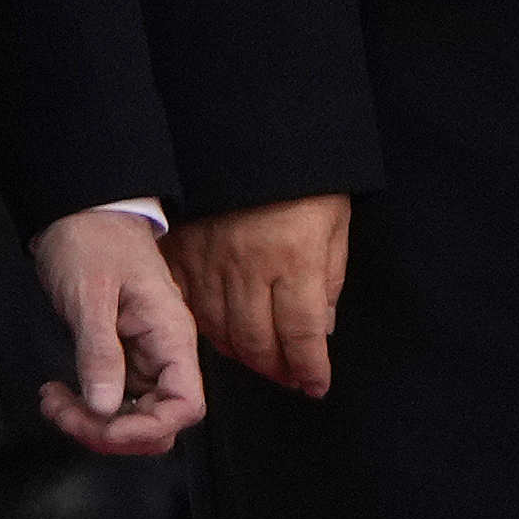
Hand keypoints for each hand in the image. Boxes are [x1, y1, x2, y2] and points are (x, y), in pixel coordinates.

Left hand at [28, 210, 207, 455]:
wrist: (77, 211)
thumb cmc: (92, 238)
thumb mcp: (91, 294)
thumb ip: (99, 352)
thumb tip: (106, 406)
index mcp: (170, 335)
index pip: (185, 405)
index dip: (149, 427)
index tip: (106, 423)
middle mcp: (162, 352)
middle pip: (156, 422)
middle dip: (110, 431)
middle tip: (68, 414)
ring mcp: (141, 357)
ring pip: (130, 417)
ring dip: (91, 424)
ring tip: (55, 403)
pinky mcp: (118, 357)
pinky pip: (110, 400)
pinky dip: (84, 407)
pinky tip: (59, 394)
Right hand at [175, 192, 349, 398]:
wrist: (252, 132)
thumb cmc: (303, 177)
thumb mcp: (335, 221)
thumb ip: (330, 278)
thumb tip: (323, 329)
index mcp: (294, 258)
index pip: (302, 335)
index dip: (310, 369)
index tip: (316, 385)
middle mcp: (249, 267)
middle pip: (257, 343)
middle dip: (277, 370)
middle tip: (291, 378)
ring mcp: (210, 261)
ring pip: (221, 333)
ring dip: (245, 357)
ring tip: (263, 361)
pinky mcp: (183, 252)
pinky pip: (190, 308)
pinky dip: (209, 330)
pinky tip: (225, 334)